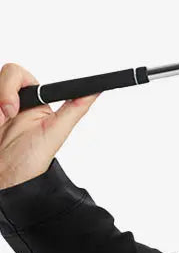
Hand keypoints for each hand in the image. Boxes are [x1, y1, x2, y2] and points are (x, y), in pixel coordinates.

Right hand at [0, 61, 100, 189]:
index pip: (17, 74)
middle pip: (1, 76)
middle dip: (2, 95)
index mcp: (32, 99)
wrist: (8, 178)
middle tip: (6, 117)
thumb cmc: (32, 159)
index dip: (11, 85)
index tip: (12, 108)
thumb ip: (76, 107)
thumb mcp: (57, 131)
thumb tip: (95, 89)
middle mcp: (12, 100)